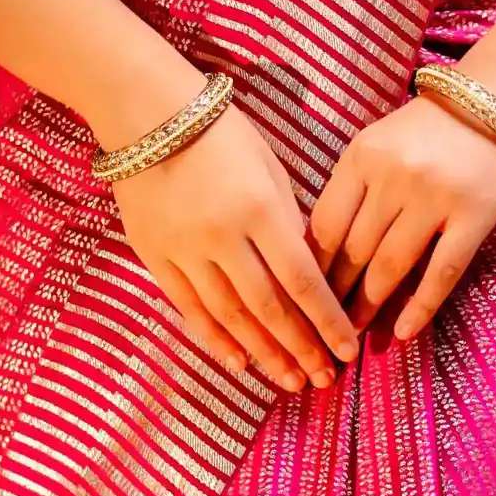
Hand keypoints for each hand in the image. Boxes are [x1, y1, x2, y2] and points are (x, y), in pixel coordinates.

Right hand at [106, 100, 358, 394]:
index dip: (326, 321)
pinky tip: (237, 362)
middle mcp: (222, 237)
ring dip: (262, 353)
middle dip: (299, 348)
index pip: (302, 280)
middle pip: (268, 308)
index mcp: (260, 210)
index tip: (347, 350)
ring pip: (229, 316)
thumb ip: (288, 223)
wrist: (148, 115)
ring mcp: (184, 251)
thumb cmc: (222, 135)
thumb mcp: (269, 169)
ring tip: (288, 380)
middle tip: (322, 379)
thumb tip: (307, 275)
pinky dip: (214, 339)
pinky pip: (188, 308)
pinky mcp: (155, 257)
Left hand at [308, 93, 495, 344]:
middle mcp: (395, 176)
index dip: (311, 269)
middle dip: (335, 296)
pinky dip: (421, 307)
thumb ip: (350, 191)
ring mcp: (436, 196)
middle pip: (354, 250)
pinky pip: (442, 272)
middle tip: (322, 330)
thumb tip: (318, 256)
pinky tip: (405, 331)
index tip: (302, 297)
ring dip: (370, 306)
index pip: (325, 225)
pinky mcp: (475, 216)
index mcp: (362, 157)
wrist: (495, 103)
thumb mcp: (376, 146)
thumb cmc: (426, 132)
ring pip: (392, 266)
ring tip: (355, 335)